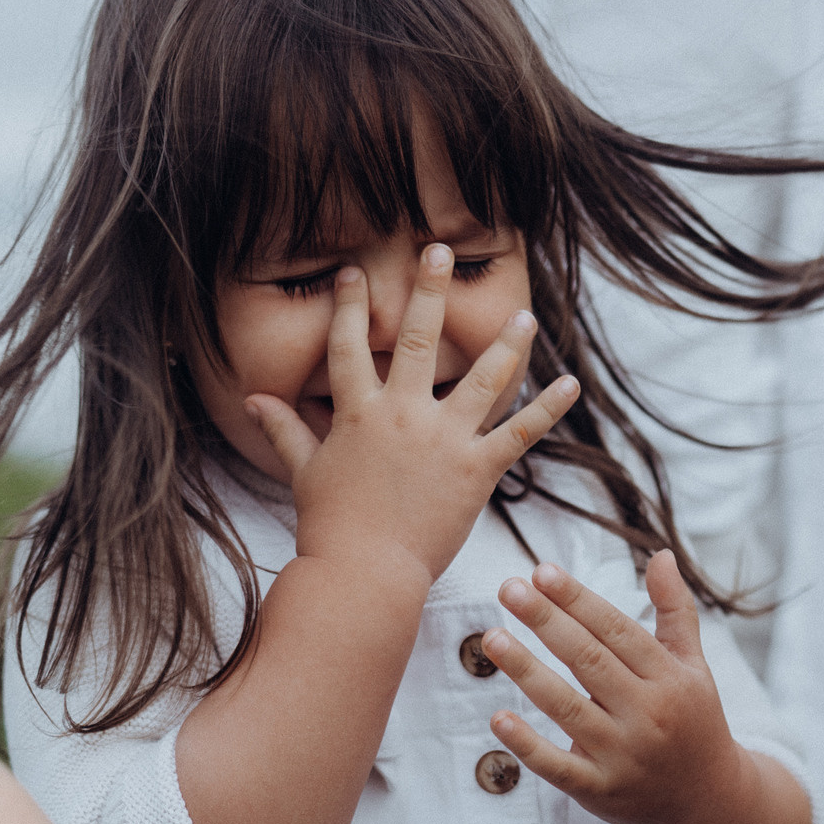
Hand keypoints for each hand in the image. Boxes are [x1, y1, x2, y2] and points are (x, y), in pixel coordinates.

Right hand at [246, 249, 579, 589]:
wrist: (365, 573)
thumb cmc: (330, 527)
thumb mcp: (302, 473)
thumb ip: (284, 430)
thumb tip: (252, 400)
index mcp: (358, 413)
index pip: (348, 346)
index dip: (347, 306)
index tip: (352, 272)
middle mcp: (403, 415)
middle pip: (418, 338)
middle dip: (428, 290)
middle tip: (439, 251)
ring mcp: (444, 440)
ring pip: (483, 378)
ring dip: (507, 343)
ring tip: (525, 315)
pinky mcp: (477, 470)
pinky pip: (520, 432)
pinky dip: (548, 408)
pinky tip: (571, 384)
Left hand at [478, 552, 751, 823]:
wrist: (707, 800)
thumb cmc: (692, 719)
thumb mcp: (693, 665)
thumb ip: (674, 610)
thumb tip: (662, 555)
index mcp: (669, 678)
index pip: (616, 630)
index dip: (577, 600)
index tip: (541, 571)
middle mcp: (648, 715)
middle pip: (588, 660)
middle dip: (546, 621)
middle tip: (508, 587)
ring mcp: (623, 756)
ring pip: (567, 708)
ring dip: (527, 671)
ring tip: (492, 637)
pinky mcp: (601, 791)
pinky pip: (558, 767)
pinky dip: (527, 745)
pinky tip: (498, 717)